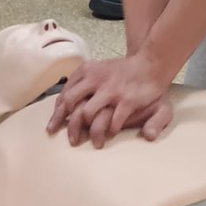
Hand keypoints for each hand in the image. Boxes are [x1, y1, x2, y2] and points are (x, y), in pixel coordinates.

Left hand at [46, 54, 173, 147]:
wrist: (151, 64)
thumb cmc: (122, 72)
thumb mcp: (98, 70)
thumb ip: (80, 85)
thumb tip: (62, 105)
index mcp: (88, 72)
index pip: (65, 94)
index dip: (58, 114)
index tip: (54, 128)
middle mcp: (96, 80)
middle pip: (71, 104)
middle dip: (69, 125)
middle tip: (72, 140)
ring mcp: (111, 90)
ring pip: (88, 114)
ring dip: (90, 131)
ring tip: (95, 141)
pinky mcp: (127, 100)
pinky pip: (113, 121)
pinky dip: (111, 130)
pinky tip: (112, 133)